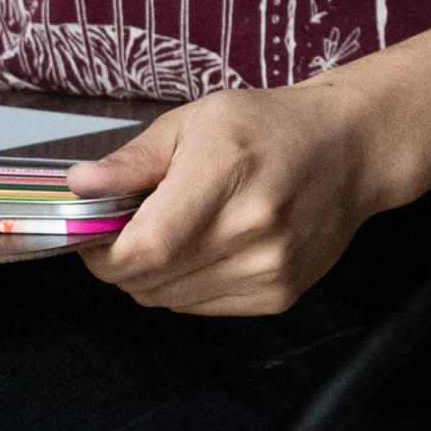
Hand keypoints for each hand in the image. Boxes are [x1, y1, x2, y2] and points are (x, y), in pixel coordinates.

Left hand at [69, 83, 403, 314]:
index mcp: (224, 172)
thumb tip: (80, 185)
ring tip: (180, 230)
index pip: (142, 248)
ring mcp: (269, 268)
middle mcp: (251, 227)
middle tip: (134, 225)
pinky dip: (188, 284)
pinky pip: (200, 307)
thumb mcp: (195, 122)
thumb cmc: (270, 128)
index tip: (95, 232)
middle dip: (122, 260)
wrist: (349, 150)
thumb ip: (134, 160)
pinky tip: (210, 247)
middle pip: (147, 281)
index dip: (102, 251)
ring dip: (155, 274)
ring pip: (168, 300)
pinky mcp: (279, 295)